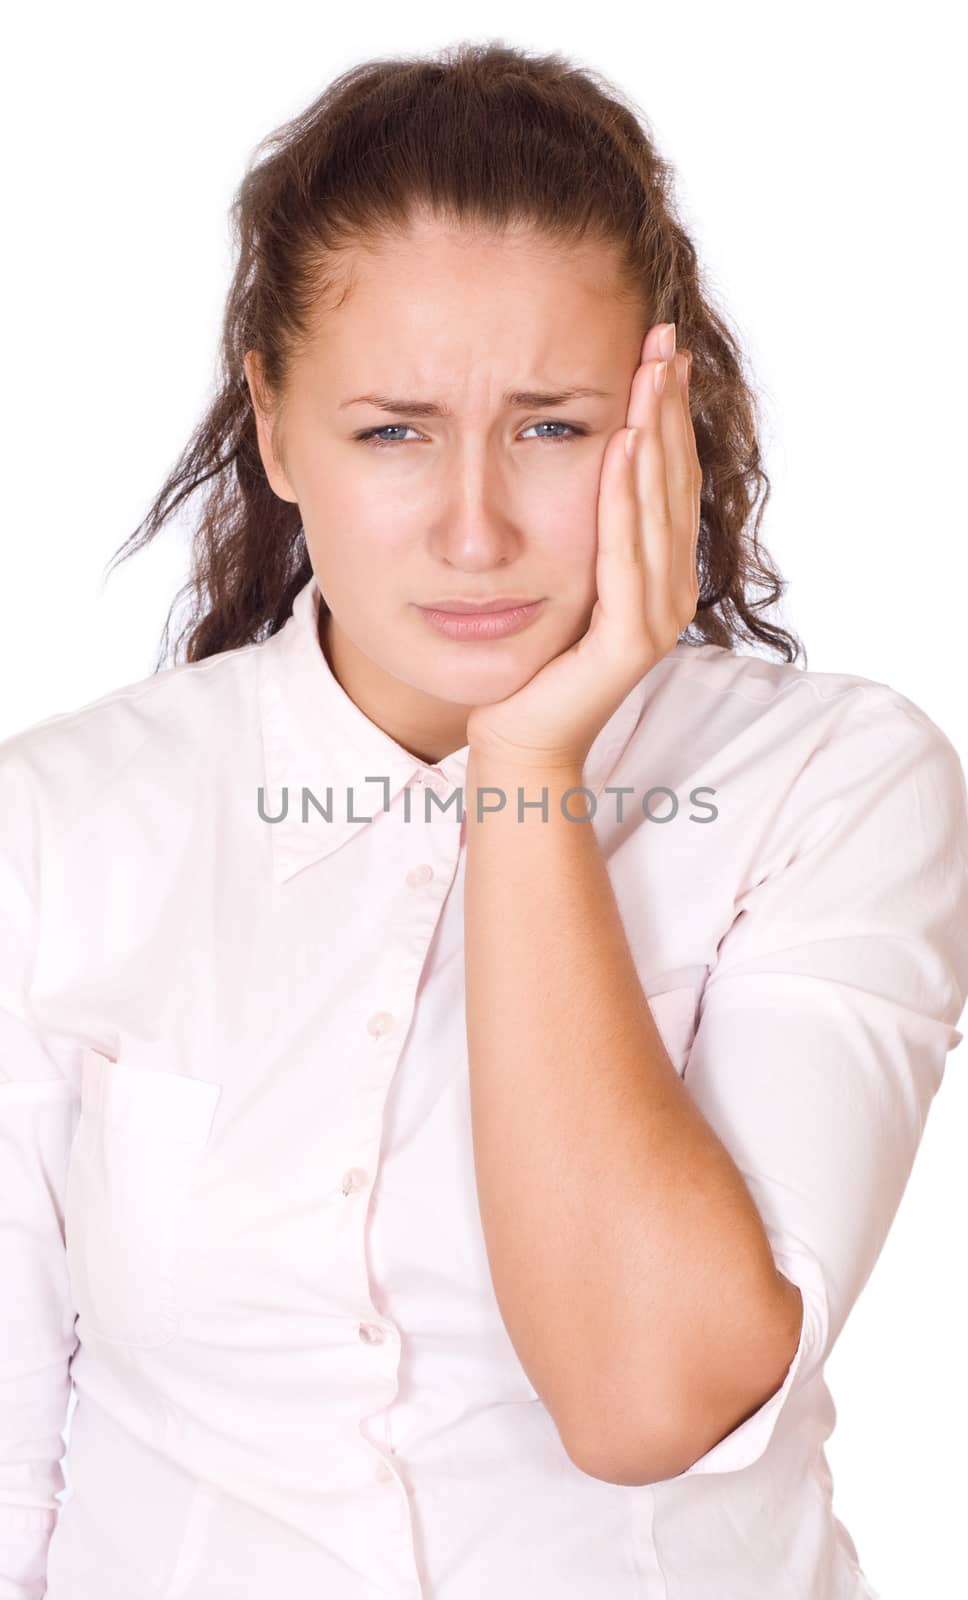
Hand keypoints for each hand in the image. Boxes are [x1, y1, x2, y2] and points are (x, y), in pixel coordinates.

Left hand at [464, 322, 700, 769]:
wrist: (519, 734)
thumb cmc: (533, 657)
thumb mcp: (561, 574)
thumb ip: (582, 527)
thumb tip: (581, 452)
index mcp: (659, 571)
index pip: (670, 475)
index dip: (670, 411)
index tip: (662, 348)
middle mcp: (671, 588)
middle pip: (674, 479)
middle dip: (669, 405)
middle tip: (664, 336)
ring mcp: (657, 615)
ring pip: (658, 507)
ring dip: (655, 433)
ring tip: (650, 371)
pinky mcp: (631, 640)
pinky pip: (626, 555)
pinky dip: (624, 498)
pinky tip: (621, 446)